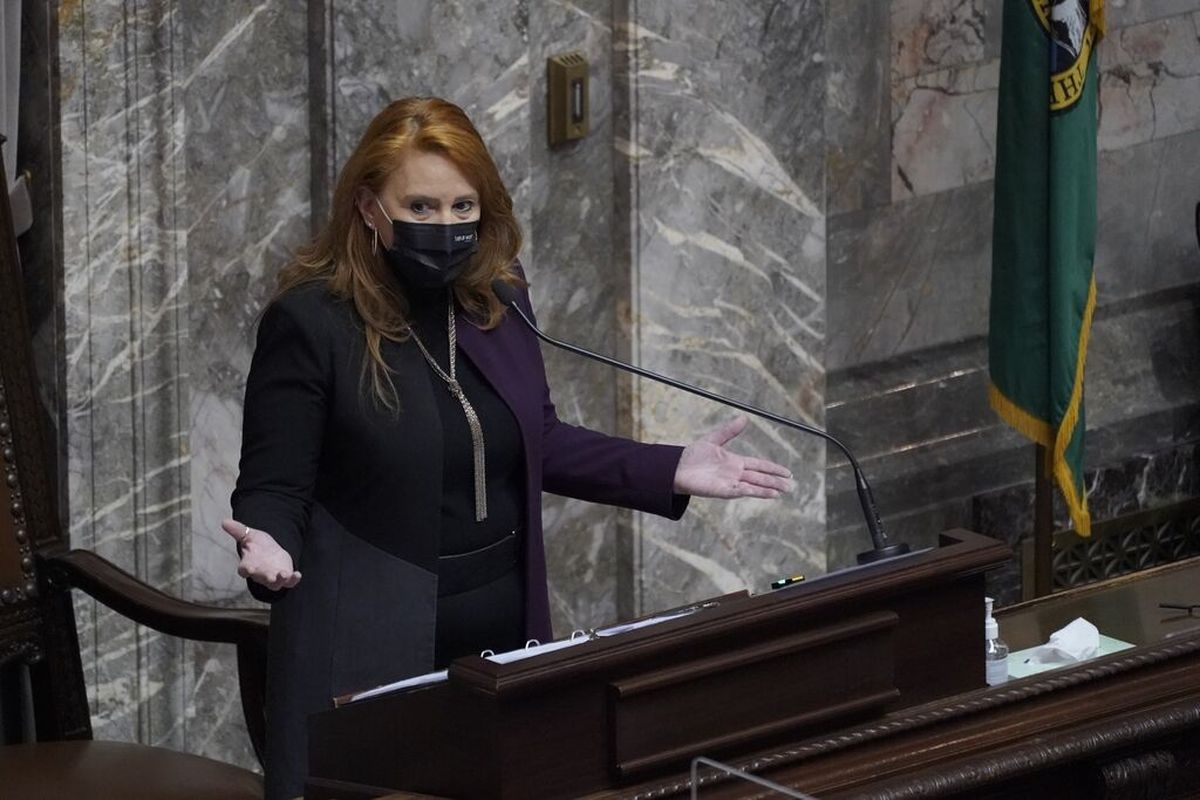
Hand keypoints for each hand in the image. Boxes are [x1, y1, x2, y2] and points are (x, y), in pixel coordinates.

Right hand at [222, 518, 301, 589]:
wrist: (270, 551)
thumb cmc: (257, 546)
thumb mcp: (248, 535)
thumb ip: (238, 530)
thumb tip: (224, 521)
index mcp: (248, 564)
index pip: (244, 570)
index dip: (245, 570)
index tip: (248, 569)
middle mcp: (259, 573)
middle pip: (260, 578)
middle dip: (266, 578)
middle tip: (270, 578)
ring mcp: (273, 576)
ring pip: (275, 584)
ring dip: (280, 580)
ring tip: (285, 575)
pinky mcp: (285, 576)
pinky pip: (289, 582)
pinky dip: (293, 579)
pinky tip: (298, 574)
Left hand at [673, 416, 792, 498]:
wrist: (676, 467)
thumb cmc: (693, 456)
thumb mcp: (713, 439)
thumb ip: (729, 430)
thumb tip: (744, 418)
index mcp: (735, 462)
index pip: (759, 465)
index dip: (773, 468)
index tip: (787, 472)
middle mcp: (735, 473)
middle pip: (760, 477)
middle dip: (775, 481)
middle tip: (791, 485)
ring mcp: (730, 482)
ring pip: (754, 486)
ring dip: (768, 489)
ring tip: (782, 491)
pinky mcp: (723, 490)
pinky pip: (741, 490)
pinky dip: (754, 492)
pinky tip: (766, 494)